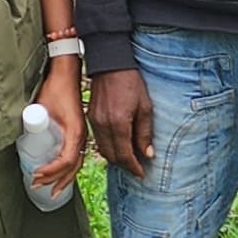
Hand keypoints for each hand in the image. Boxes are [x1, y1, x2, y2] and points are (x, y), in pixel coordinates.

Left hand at [32, 56, 87, 192]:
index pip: (66, 161)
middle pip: (72, 167)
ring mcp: (82, 136)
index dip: (51, 171)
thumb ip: (31, 122)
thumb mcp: (41, 106)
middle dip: (56, 180)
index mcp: (75, 132)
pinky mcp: (77, 133)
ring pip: (76, 164)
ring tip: (51, 189)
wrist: (67, 73)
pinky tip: (59, 175)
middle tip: (38, 186)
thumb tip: (16, 139)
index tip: (36, 175)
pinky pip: (75, 156)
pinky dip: (67, 169)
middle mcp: (82, 136)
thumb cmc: (55, 87)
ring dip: (63, 178)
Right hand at [91, 63, 155, 179]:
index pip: (125, 155)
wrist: (110, 65)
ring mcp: (94, 122)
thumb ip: (145, 133)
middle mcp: (103, 126)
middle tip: (137, 168)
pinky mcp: (90, 118)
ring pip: (103, 150)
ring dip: (115, 158)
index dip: (134, 167)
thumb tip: (148, 154)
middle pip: (112, 156)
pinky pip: (98, 140)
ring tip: (128, 159)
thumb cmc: (131, 83)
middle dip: (124, 165)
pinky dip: (108, 148)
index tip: (141, 173)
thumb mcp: (145, 107)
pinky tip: (118, 146)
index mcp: (119, 123)